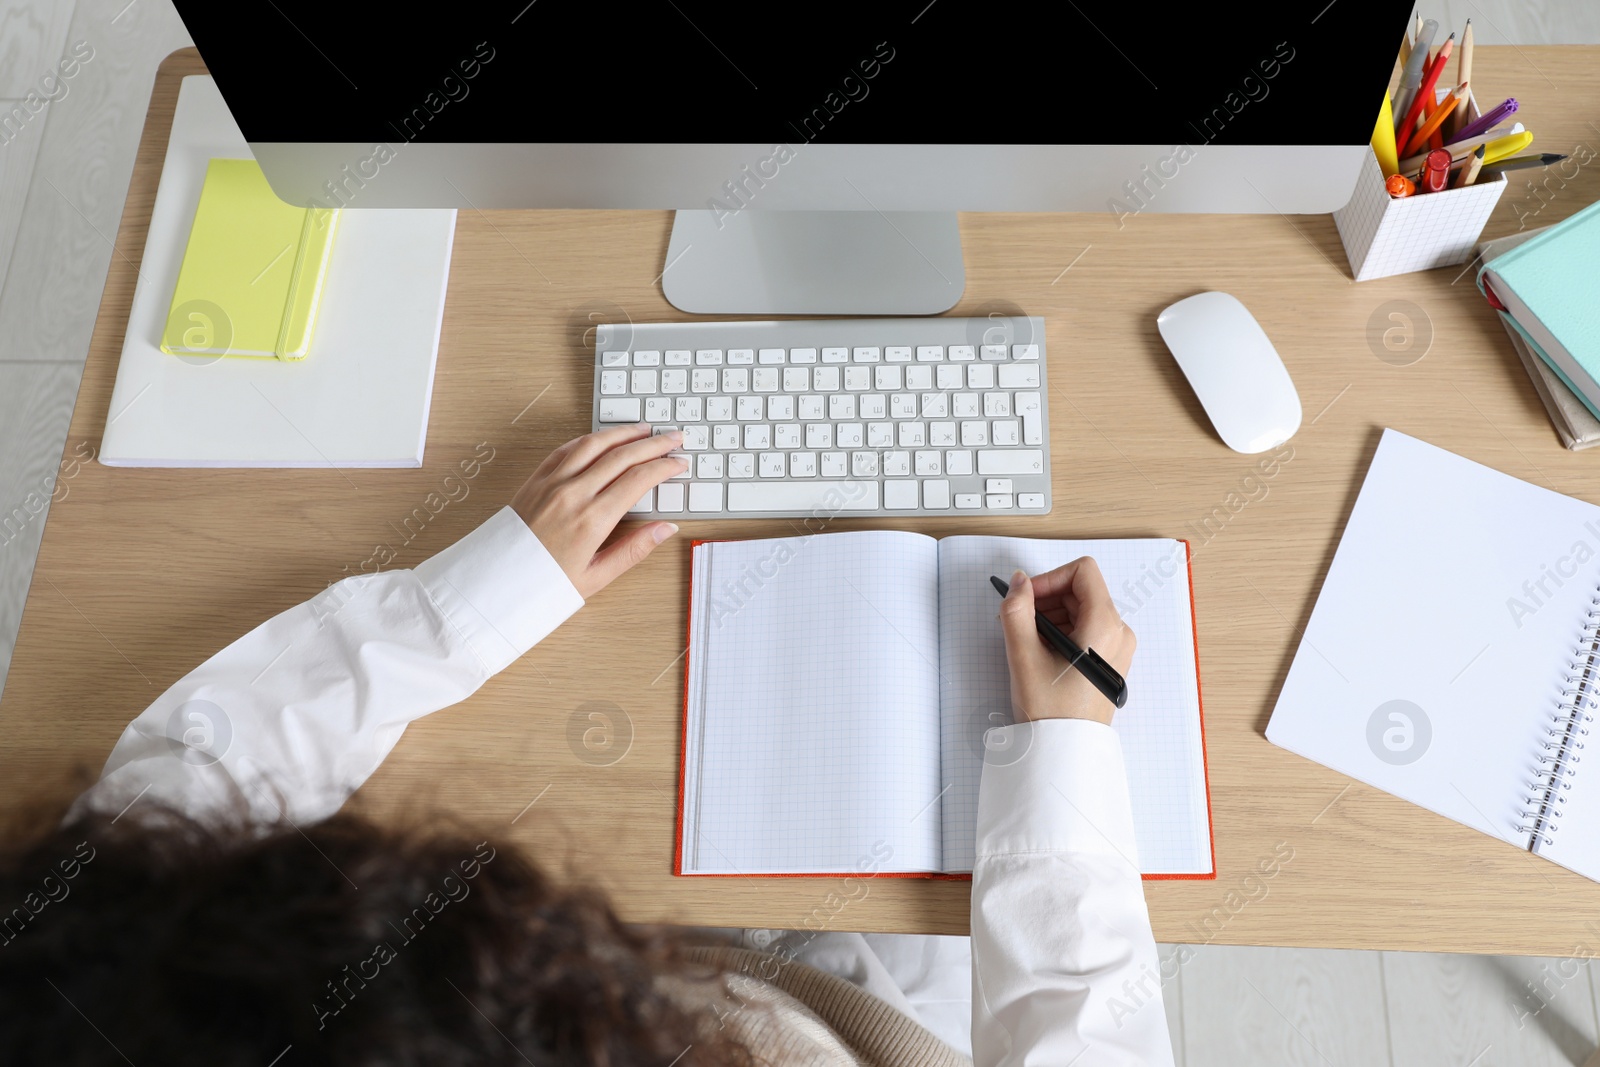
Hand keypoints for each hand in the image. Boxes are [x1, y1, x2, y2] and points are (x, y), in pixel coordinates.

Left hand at [510, 424, 686, 596]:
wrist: (498, 583)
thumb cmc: (545, 584)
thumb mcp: (597, 576)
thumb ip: (635, 549)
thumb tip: (666, 529)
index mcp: (593, 520)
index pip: (639, 480)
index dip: (664, 467)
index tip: (679, 463)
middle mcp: (573, 494)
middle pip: (622, 456)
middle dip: (653, 444)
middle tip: (673, 437)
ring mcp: (552, 483)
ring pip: (594, 445)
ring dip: (622, 433)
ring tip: (643, 429)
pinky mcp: (535, 480)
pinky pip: (566, 449)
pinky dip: (589, 440)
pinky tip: (603, 438)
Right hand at [998, 558, 1134, 725]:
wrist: (1066, 752)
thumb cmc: (1051, 710)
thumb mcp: (1024, 655)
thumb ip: (1016, 610)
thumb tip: (1019, 582)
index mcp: (1105, 625)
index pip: (1082, 571)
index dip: (1050, 578)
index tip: (1027, 598)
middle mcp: (1119, 632)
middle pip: (1082, 590)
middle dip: (1047, 599)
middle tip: (1020, 622)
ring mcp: (1118, 648)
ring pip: (1082, 610)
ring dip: (1052, 616)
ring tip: (1028, 642)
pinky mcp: (1110, 661)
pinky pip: (1087, 630)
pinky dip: (1062, 631)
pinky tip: (1042, 653)